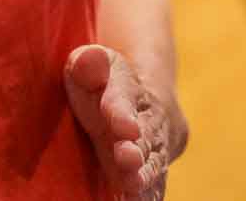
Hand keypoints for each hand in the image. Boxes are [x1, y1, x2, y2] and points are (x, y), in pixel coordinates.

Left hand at [64, 44, 184, 198]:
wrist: (151, 99)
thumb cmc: (104, 83)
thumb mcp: (90, 65)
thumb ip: (88, 64)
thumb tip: (90, 58)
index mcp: (126, 87)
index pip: (122, 98)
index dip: (122, 112)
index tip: (124, 127)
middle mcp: (147, 117)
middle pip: (144, 133)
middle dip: (136, 148)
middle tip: (127, 158)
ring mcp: (156, 144)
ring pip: (154, 160)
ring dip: (145, 174)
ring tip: (133, 186)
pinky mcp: (158, 167)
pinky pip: (157, 182)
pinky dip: (151, 193)